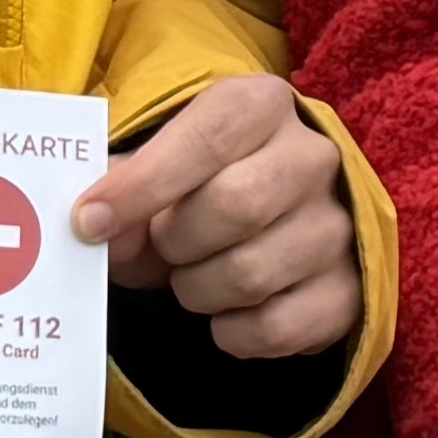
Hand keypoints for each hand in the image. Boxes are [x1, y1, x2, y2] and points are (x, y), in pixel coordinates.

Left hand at [74, 75, 365, 363]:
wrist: (283, 217)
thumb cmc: (203, 184)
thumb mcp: (159, 163)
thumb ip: (121, 184)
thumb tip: (94, 227)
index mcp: (262, 106)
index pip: (207, 138)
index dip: (143, 183)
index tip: (89, 221)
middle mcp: (314, 158)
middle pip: (235, 206)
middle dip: (176, 241)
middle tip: (165, 247)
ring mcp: (341, 226)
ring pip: (250, 274)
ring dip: (197, 290)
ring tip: (197, 275)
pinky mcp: (348, 292)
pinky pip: (274, 328)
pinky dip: (232, 331)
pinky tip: (229, 310)